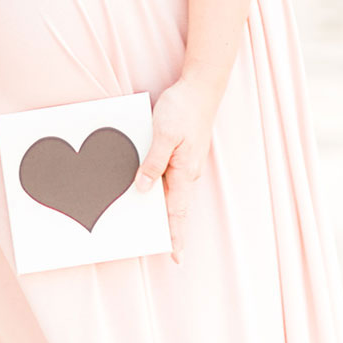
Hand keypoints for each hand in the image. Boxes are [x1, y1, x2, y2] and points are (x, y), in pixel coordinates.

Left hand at [135, 76, 219, 262]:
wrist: (200, 86)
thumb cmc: (183, 108)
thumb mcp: (163, 134)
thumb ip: (153, 163)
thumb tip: (143, 188)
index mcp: (184, 172)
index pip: (178, 212)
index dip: (176, 235)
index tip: (175, 257)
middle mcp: (187, 171)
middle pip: (173, 204)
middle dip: (164, 224)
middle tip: (151, 240)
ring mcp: (186, 161)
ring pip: (170, 188)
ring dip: (159, 202)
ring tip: (142, 214)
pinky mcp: (182, 150)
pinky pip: (169, 173)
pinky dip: (159, 181)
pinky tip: (146, 180)